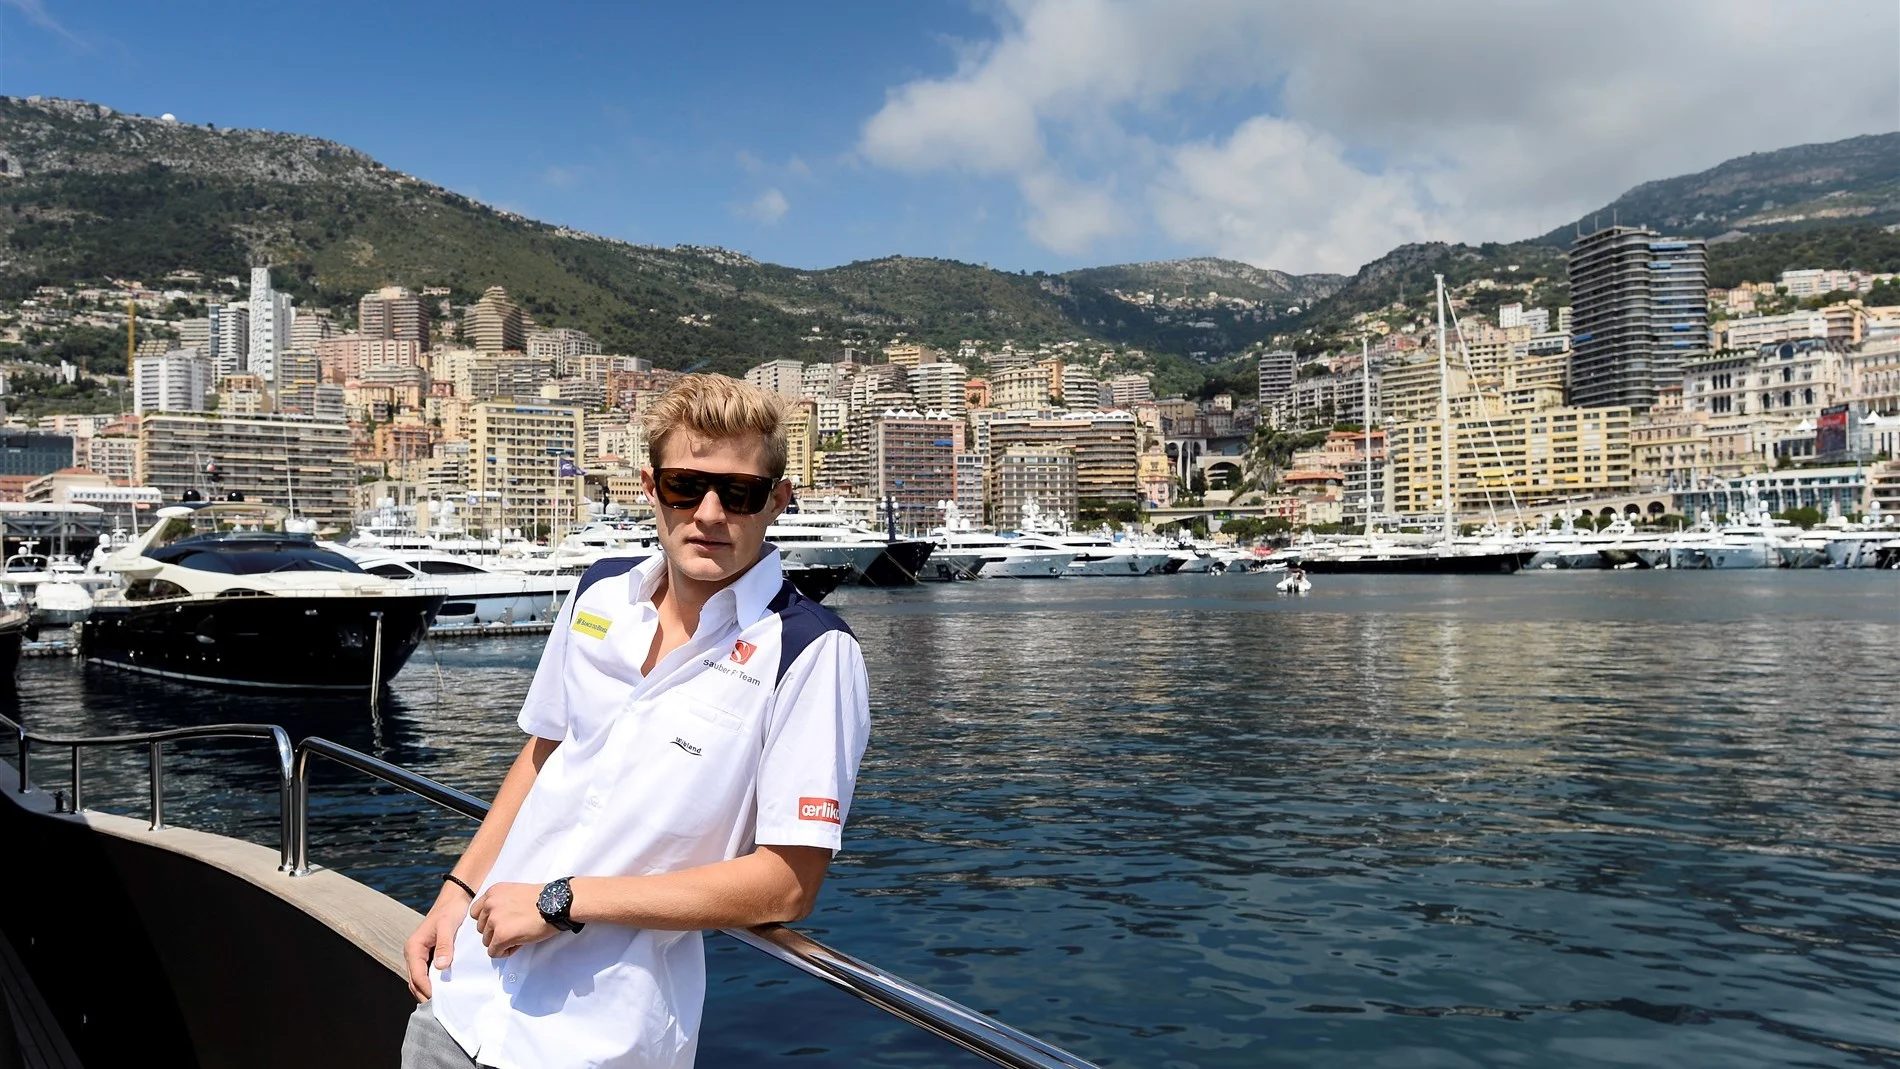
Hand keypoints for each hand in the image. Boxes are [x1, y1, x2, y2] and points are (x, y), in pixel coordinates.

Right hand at [404, 885, 472, 1000]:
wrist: (455, 900)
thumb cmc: (450, 911)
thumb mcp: (447, 927)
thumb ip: (445, 946)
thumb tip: (441, 967)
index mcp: (414, 948)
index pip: (417, 977)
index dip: (427, 990)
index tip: (439, 1000)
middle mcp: (413, 953)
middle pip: (415, 982)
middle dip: (425, 995)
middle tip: (441, 1008)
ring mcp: (419, 955)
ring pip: (419, 980)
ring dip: (428, 991)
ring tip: (442, 1002)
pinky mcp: (428, 956)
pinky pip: (426, 974)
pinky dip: (432, 984)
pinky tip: (444, 989)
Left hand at [470, 882, 557, 957]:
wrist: (556, 904)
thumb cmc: (543, 899)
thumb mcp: (515, 892)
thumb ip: (501, 903)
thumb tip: (498, 920)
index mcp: (492, 892)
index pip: (476, 913)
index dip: (489, 921)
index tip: (502, 923)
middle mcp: (489, 905)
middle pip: (481, 929)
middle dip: (496, 933)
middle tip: (514, 931)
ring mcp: (494, 920)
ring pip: (487, 942)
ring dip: (501, 943)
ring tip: (518, 937)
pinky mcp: (501, 935)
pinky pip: (494, 952)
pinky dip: (505, 952)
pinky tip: (519, 944)